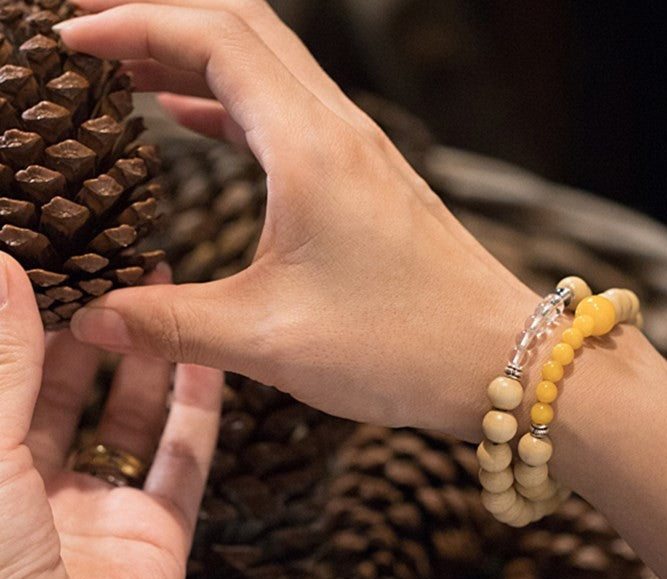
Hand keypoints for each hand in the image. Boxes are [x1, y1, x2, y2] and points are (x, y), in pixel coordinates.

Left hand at [0, 257, 221, 578]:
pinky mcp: (157, 531)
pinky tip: (207, 362)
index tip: (49, 265)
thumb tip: (1, 270)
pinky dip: (197, 410)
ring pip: (129, 419)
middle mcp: (34, 491)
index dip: (26, 326)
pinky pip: (183, 459)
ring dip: (145, 361)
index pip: (5, 383)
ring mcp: (101, 510)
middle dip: (89, 333)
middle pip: (66, 395)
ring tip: (159, 295)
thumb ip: (5, 365)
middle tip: (111, 270)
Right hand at [58, 0, 539, 439]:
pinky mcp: (369, 186)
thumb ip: (171, 326)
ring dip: (196, 61)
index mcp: (311, 148)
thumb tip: (92, 321)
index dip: (131, 21)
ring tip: (127, 72)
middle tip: (90, 32)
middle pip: (242, 29)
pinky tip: (197, 125)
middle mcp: (340, 133)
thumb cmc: (403, 346)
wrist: (501, 359)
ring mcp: (360, 155)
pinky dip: (234, 108)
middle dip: (160, 18)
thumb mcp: (270, 340)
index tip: (68, 37)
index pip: (212, 36)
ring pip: (268, 71)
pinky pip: (290, 118)